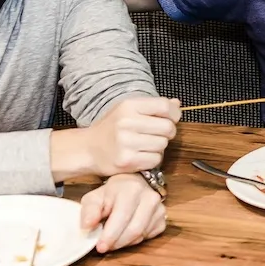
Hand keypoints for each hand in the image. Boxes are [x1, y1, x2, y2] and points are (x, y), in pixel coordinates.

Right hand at [51, 95, 180, 180]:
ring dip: (159, 147)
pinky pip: (156, 160)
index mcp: (128, 106)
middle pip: (168, 127)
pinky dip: (152, 159)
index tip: (171, 119)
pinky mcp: (127, 161)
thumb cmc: (111, 129)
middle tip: (157, 135)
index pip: (165, 106)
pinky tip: (141, 155)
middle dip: (168, 133)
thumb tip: (176, 104)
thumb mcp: (128, 110)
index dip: (174, 114)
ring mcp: (126, 142)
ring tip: (145, 145)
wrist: (88, 149)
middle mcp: (126, 122)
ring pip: (163, 145)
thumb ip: (152, 107)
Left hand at [79, 173, 168, 252]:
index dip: (111, 235)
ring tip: (113, 239)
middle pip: (134, 230)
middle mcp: (149, 197)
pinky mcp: (163, 218)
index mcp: (131, 189)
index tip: (100, 247)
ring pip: (141, 235)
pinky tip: (126, 234)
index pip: (122, 217)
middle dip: (117, 242)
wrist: (134, 184)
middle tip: (105, 247)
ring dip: (125, 242)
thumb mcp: (95, 197)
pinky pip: (148, 236)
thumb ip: (89, 210)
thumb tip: (87, 226)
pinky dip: (135, 240)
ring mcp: (159, 208)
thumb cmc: (112, 193)